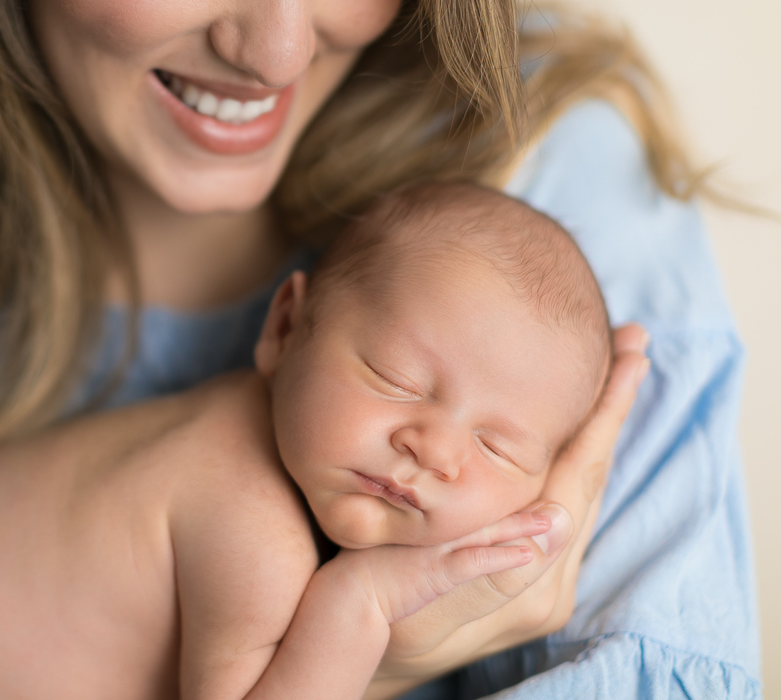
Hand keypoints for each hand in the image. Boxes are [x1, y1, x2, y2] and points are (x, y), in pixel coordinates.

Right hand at [369, 324, 649, 692]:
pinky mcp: (536, 580)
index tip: (627, 356)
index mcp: (528, 577)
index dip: (603, 412)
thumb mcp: (412, 589)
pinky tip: (575, 427)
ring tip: (616, 369)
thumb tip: (555, 525)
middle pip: (593, 474)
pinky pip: (566, 502)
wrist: (357, 647)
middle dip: (614, 406)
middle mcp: (551, 582)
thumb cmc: (371, 611)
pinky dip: (577, 454)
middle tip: (634, 342)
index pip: (579, 474)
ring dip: (600, 425)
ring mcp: (548, 583)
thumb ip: (475, 563)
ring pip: (583, 486)